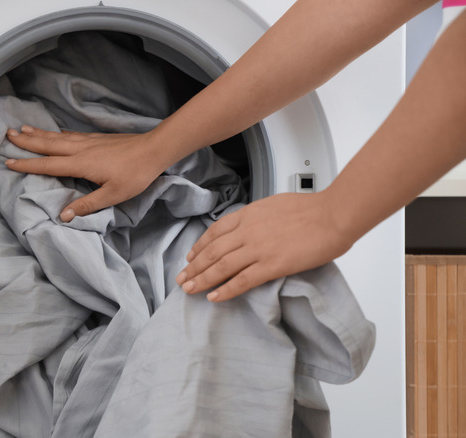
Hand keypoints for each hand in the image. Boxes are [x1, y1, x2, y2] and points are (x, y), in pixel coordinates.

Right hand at [5, 126, 168, 220]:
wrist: (154, 149)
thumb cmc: (135, 174)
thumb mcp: (113, 195)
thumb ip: (87, 205)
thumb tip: (63, 216)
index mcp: (81, 164)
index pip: (48, 165)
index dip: (28, 164)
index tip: (9, 161)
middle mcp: (81, 149)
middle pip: (48, 145)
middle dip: (26, 141)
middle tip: (7, 135)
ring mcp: (88, 141)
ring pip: (57, 137)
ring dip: (38, 134)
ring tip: (22, 129)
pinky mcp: (96, 138)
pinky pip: (69, 134)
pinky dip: (56, 133)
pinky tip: (53, 133)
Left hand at [175, 191, 356, 301]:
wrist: (333, 215)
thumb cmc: (312, 208)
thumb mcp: (275, 205)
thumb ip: (258, 217)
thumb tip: (251, 225)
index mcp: (248, 215)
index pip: (215, 232)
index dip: (200, 246)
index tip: (191, 257)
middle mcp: (247, 231)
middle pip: (212, 251)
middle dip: (194, 267)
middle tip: (181, 278)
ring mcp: (258, 249)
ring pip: (220, 267)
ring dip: (202, 280)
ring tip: (189, 289)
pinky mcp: (271, 265)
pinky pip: (242, 281)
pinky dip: (225, 290)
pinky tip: (214, 297)